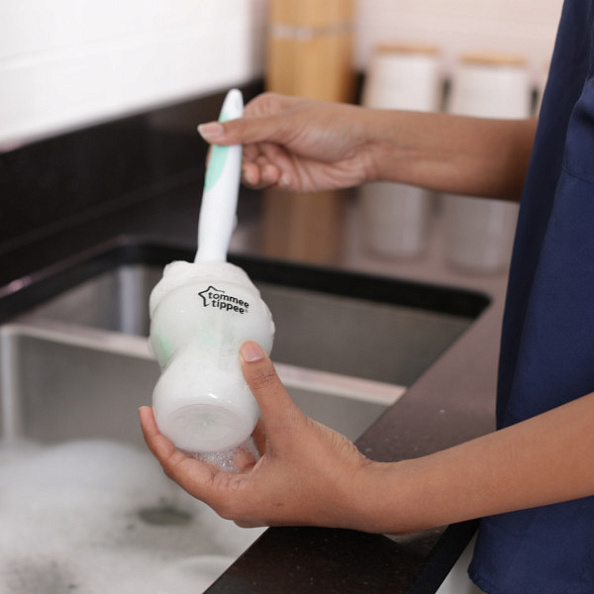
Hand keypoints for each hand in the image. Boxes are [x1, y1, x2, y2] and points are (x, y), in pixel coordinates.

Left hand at [139, 340, 372, 528]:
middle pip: (194, 464)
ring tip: (201, 402)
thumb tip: (248, 354)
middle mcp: (238, 498)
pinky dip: (239, 433)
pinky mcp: (273, 479)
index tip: (146, 412)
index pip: (177, 468)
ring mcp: (256, 490)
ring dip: (212, 432)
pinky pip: (246, 454)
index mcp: (231, 498)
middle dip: (180, 434)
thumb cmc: (329, 478)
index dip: (157, 439)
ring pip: (222, 458)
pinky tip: (241, 409)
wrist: (366, 494)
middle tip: (170, 404)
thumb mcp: (290, 426)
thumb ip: (266, 388)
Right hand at [198, 93, 374, 192]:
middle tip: (250, 171)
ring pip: (249, 173)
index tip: (216, 165)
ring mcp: (276, 157)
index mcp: (263, 113)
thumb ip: (246, 131)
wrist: (365, 150)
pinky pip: (265, 184)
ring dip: (255, 176)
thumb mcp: (286, 124)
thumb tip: (208, 130)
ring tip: (269, 174)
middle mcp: (266, 135)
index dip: (220, 148)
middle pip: (236, 156)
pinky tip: (281, 178)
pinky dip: (268, 183)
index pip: (230, 131)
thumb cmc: (334, 125)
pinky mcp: (285, 177)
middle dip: (239, 166)